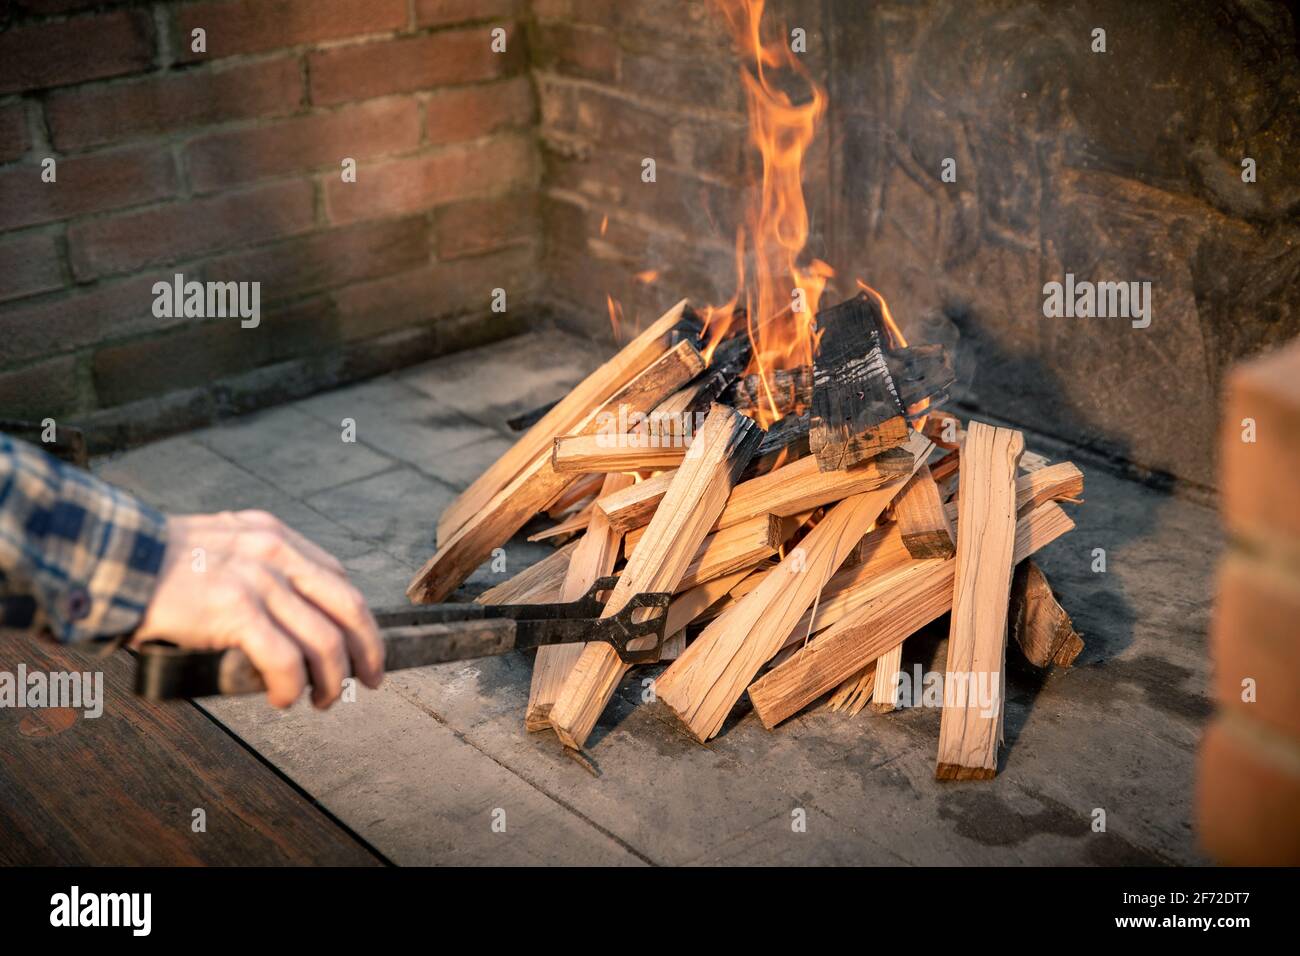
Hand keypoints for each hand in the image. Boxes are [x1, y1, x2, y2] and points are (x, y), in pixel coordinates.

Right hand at [132, 510, 383, 707]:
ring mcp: (258, 580)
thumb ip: (257, 564)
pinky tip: (285, 699)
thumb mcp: (222, 543)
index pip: (338, 580)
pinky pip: (285, 661)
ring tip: (321, 699)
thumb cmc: (156, 563)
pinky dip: (293, 687)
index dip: (358, 620)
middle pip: (349, 608)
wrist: (108, 559)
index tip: (361, 646)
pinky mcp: (235, 610)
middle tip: (369, 679)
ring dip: (331, 680)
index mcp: (275, 535)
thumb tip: (288, 610)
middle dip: (368, 651)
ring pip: (325, 641)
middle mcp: (275, 552)